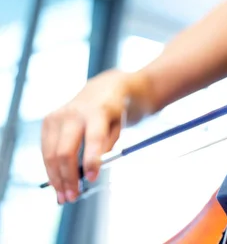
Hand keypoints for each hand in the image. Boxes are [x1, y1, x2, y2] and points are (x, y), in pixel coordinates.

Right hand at [41, 70, 131, 202]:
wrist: (103, 90)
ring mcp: (58, 116)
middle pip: (66, 151)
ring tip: (64, 196)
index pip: (94, 139)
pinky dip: (51, 169)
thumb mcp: (118, 127)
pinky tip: (57, 182)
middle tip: (73, 197)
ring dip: (56, 178)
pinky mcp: (48, 121)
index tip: (91, 179)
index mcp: (98, 112)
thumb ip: (106, 147)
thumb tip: (89, 171)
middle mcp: (74, 113)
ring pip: (51, 154)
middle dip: (68, 177)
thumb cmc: (114, 113)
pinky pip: (46, 150)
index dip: (92, 161)